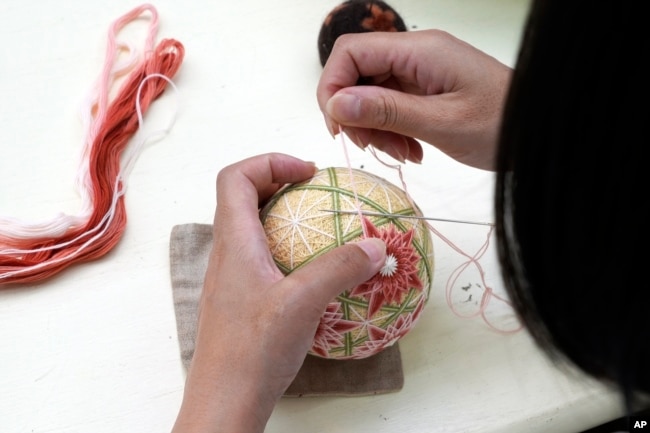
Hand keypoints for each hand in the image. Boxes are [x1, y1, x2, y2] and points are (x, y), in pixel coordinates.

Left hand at [171, 153, 385, 432]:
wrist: (225, 401)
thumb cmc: (253, 350)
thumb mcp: (302, 302)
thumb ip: (340, 268)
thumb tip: (376, 245)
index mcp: (234, 241)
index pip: (235, 177)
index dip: (269, 161)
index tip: (308, 172)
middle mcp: (228, 254)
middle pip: (243, 197)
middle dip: (281, 183)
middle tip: (319, 192)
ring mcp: (234, 278)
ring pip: (254, 228)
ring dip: (286, 217)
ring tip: (323, 228)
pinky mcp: (244, 300)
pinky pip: (264, 258)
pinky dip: (290, 250)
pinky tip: (317, 273)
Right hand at [317, 29, 511, 169]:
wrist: (541, 130)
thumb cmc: (503, 125)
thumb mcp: (442, 123)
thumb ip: (387, 111)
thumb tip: (335, 104)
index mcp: (420, 50)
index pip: (351, 51)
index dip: (332, 86)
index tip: (338, 126)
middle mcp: (417, 53)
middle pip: (357, 73)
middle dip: (356, 114)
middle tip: (372, 147)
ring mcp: (421, 70)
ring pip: (371, 93)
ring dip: (375, 128)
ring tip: (401, 154)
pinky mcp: (426, 88)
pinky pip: (392, 105)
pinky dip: (392, 130)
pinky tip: (411, 150)